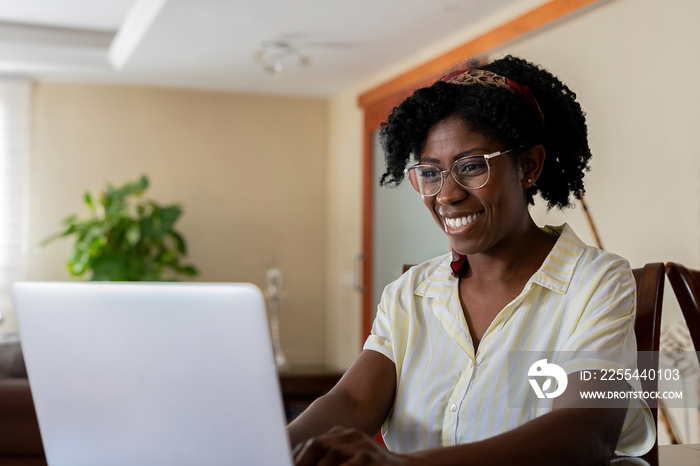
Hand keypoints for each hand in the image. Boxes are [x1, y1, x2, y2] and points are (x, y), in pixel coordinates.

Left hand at [292, 426, 415, 465]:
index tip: (283, 463)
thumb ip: (327, 461)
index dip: (296, 456)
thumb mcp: (350, 461)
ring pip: (332, 454)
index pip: (312, 443)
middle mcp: (350, 436)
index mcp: (342, 435)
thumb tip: (297, 461)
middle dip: (302, 461)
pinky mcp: (372, 459)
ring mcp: (362, 445)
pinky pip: (352, 464)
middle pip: (318, 444)